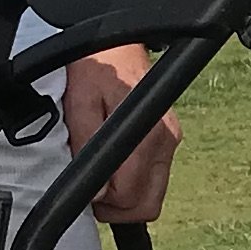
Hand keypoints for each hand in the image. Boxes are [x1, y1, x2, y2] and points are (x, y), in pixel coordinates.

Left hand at [57, 44, 184, 225]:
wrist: (116, 43)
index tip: (87, 188)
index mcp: (146, 134)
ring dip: (126, 195)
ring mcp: (171, 140)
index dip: (104, 203)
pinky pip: (155, 178)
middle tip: (94, 188)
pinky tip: (116, 163)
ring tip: (102, 173)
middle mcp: (166, 140)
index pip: (131, 197)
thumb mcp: (79, 104)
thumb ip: (88, 147)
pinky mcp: (170, 138)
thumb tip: (96, 191)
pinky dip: (135, 181)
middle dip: (118, 207)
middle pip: (149, 205)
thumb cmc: (95, 68)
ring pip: (154, 196)